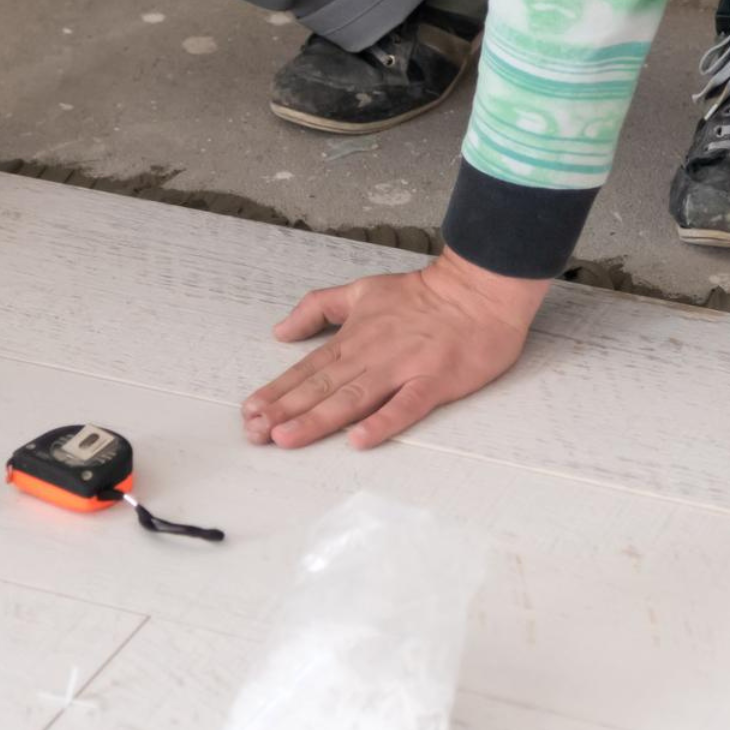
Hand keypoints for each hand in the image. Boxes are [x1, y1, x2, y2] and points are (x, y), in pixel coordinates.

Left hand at [242, 247, 549, 449]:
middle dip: (285, 410)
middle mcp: (373, 354)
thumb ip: (320, 308)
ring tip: (286, 437)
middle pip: (323, 386)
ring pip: (354, 398)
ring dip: (317, 419)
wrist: (479, 290)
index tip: (249, 410)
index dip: (278, 390)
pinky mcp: (435, 380)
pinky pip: (406, 405)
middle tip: (254, 432)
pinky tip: (359, 440)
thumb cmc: (424, 294)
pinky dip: (383, 422)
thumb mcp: (362, 290)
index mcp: (355, 336)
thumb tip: (281, 330)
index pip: (309, 367)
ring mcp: (404, 368)